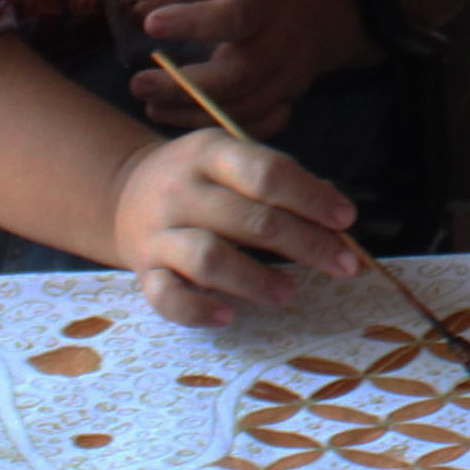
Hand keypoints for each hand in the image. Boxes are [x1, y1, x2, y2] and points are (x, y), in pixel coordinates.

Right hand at [109, 127, 364, 328]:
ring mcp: (159, 233)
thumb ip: (281, 180)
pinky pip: (167, 297)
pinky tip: (228, 316)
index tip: (346, 219)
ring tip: (289, 292)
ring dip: (257, 280)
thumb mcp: (234, 161)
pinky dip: (199, 310)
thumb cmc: (200, 180)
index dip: (311, 198)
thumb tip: (335, 207)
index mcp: (210, 153)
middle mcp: (181, 190)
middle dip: (306, 244)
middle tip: (344, 265)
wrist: (123, 193)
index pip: (267, 173)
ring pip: (209, 259)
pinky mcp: (143, 271)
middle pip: (250, 219)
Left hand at [136, 0, 367, 135]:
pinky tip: (189, 121)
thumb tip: (140, 2)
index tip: (152, 24)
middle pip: (238, 75)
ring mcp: (292, 73)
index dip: (194, 22)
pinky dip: (225, 130)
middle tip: (139, 84)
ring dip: (194, 115)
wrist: (333, 3)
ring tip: (152, 106)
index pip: (234, 15)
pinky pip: (261, 125)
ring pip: (245, 108)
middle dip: (183, 87)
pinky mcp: (292, 96)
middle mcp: (283, 39)